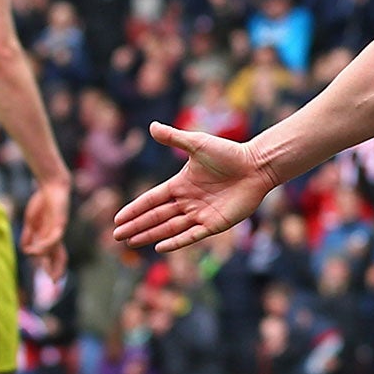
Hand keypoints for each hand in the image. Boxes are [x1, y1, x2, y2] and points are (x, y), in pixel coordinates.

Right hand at [21, 176, 69, 278]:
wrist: (51, 186)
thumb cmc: (42, 203)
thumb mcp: (32, 222)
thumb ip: (29, 235)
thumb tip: (26, 251)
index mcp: (49, 236)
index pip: (53, 256)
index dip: (52, 268)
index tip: (52, 280)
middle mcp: (56, 235)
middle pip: (59, 256)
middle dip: (57, 269)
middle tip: (56, 282)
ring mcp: (58, 229)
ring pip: (55, 249)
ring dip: (46, 258)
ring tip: (38, 263)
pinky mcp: (59, 222)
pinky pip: (54, 237)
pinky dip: (45, 245)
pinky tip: (36, 251)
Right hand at [113, 123, 274, 252]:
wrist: (256, 166)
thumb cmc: (228, 154)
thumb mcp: (197, 144)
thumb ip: (174, 138)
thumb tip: (152, 126)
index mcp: (180, 184)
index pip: (151, 200)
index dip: (135, 209)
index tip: (118, 218)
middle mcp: (188, 201)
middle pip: (157, 217)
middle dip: (137, 226)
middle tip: (117, 236)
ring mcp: (201, 214)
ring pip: (170, 227)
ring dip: (150, 235)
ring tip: (131, 242)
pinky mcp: (215, 223)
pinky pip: (191, 235)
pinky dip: (176, 241)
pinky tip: (159, 247)